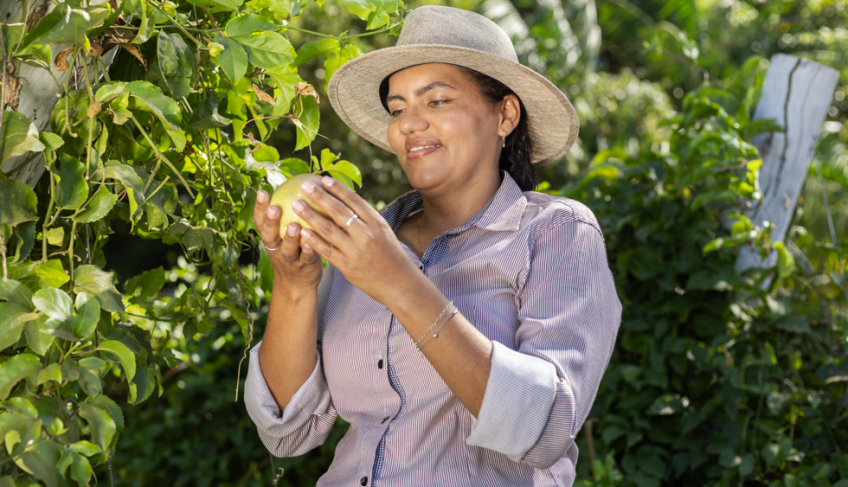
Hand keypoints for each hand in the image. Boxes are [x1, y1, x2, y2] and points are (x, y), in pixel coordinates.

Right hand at [253, 190, 323, 291]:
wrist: (297, 284)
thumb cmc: (294, 250)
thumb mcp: (285, 234)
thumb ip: (289, 214)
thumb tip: (299, 185)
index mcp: (270, 237)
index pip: (260, 221)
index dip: (259, 208)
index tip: (263, 192)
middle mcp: (275, 248)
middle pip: (268, 235)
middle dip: (270, 222)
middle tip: (274, 208)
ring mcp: (289, 259)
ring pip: (286, 249)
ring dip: (289, 238)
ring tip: (294, 226)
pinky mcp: (303, 268)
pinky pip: (305, 258)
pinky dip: (308, 251)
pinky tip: (313, 242)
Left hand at [292, 176, 423, 304]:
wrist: (400, 283)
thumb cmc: (390, 256)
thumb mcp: (383, 232)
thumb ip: (366, 219)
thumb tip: (346, 202)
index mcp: (376, 222)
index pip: (354, 201)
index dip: (338, 189)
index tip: (324, 179)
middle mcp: (366, 234)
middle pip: (339, 211)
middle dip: (319, 196)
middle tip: (304, 186)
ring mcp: (356, 250)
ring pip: (329, 229)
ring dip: (310, 215)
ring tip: (296, 205)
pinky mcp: (347, 266)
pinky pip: (326, 250)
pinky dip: (313, 240)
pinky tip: (301, 232)